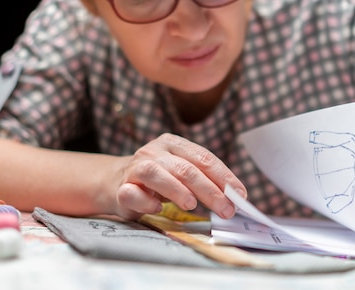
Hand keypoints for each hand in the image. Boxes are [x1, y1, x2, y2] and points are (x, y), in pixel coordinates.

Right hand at [114, 133, 245, 219]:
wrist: (114, 181)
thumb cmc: (158, 179)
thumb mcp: (182, 173)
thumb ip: (205, 180)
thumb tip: (235, 197)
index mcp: (173, 144)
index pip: (204, 158)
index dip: (224, 177)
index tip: (240, 195)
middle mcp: (154, 152)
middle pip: (185, 168)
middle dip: (209, 190)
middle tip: (226, 209)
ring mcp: (135, 168)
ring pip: (156, 174)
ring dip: (176, 190)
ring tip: (191, 205)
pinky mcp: (120, 188)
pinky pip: (132, 193)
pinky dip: (145, 201)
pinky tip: (156, 208)